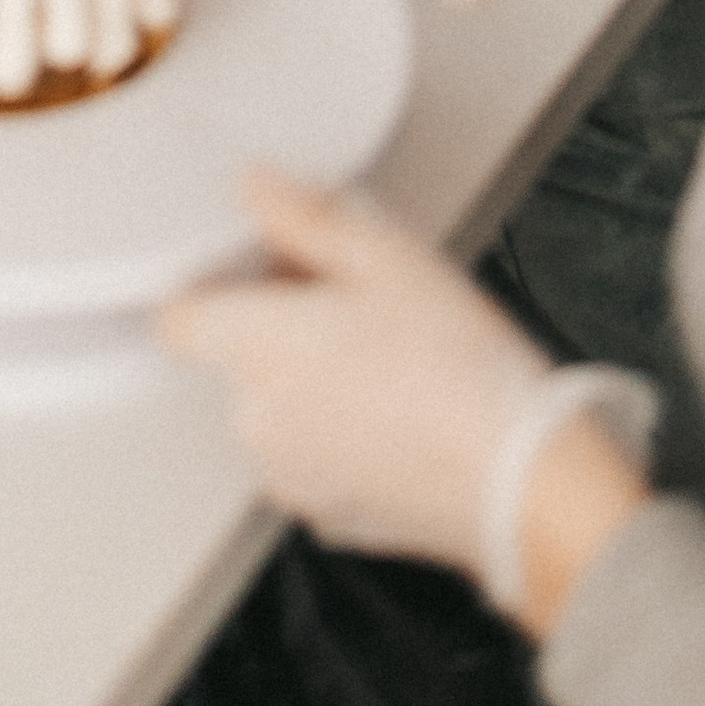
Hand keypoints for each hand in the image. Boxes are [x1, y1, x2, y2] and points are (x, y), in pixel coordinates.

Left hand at [162, 171, 559, 573]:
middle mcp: (258, 419)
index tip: (261, 271)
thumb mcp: (386, 255)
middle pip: (238, 356)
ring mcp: (293, 477)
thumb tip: (255, 188)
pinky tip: (403, 415)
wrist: (526, 485)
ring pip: (279, 410)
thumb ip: (302, 215)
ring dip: (313, 383)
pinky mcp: (333, 517)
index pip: (178, 315)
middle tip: (355, 305)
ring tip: (392, 362)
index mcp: (254, 348)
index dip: (215, 286)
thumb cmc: (461, 370)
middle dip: (281, 326)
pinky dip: (344, 437)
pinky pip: (316, 460)